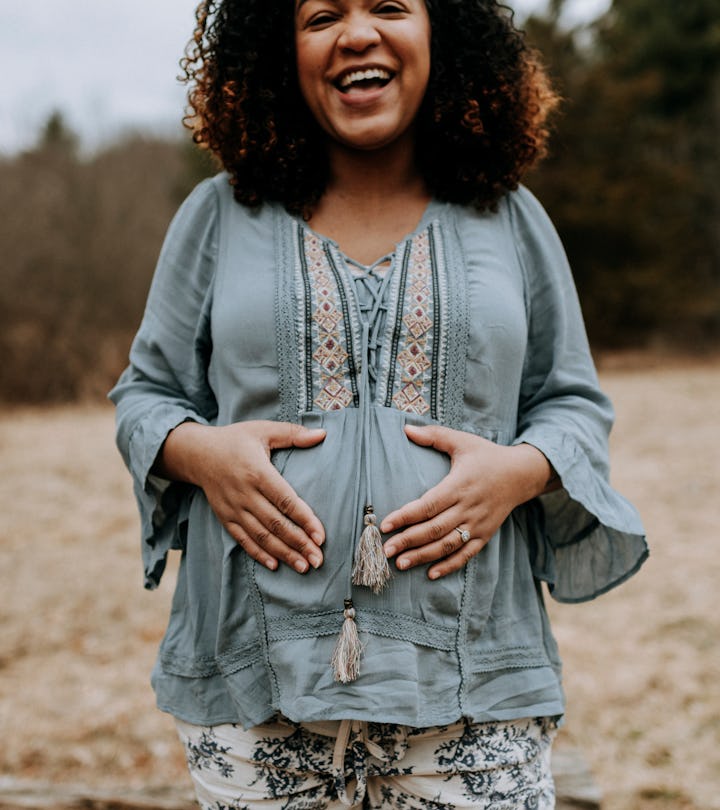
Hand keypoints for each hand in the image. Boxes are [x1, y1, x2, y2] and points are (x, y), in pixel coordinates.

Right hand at [158, 420, 325, 572]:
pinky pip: (242, 539)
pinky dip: (258, 553)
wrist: (197, 453)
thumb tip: (323, 434)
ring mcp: (233, 508)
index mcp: (257, 471)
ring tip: (303, 567)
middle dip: (298, 543)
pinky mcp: (224, 517)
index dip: (304, 520)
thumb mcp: (264, 430)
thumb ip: (293, 433)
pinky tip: (275, 565)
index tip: (321, 537)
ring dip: (283, 553)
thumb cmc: (236, 440)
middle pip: (275, 523)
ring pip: (261, 535)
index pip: (286, 501)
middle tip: (318, 559)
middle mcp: (244, 493)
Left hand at [380, 424, 553, 579]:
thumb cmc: (486, 456)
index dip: (406, 516)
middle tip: (385, 550)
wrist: (522, 474)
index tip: (385, 524)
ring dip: (423, 556)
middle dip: (408, 541)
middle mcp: (468, 507)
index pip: (428, 505)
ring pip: (447, 545)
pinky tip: (431, 574)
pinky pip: (466, 554)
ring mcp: (478, 524)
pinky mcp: (485, 534)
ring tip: (401, 564)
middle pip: (434, 529)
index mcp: (459, 485)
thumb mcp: (462, 441)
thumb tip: (406, 428)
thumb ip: (433, 435)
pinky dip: (449, 566)